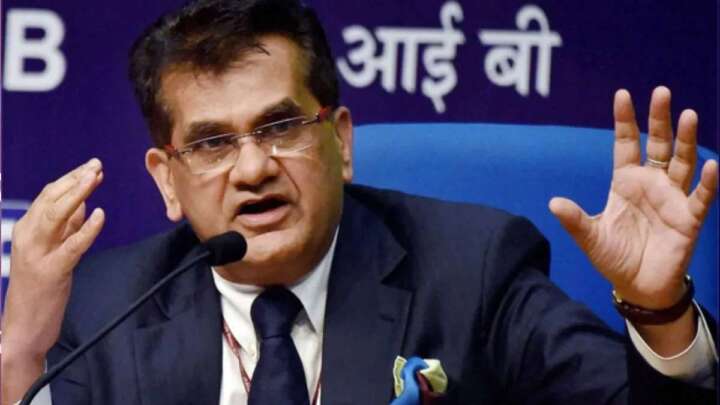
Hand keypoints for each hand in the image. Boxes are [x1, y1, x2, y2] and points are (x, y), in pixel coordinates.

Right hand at [1, 159, 104, 403]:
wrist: (23, 328)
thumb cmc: (40, 289)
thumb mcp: (52, 251)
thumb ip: (65, 228)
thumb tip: (84, 204)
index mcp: (26, 230)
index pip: (47, 196)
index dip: (70, 179)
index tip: (91, 167)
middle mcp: (27, 237)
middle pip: (50, 199)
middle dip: (74, 179)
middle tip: (96, 165)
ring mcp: (37, 254)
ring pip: (56, 215)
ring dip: (77, 194)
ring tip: (96, 178)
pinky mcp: (52, 272)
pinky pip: (71, 246)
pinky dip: (87, 229)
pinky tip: (101, 215)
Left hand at [549, 87, 717, 309]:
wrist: (638, 286)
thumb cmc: (614, 257)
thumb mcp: (590, 237)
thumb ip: (574, 220)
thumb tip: (553, 203)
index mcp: (625, 182)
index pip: (626, 144)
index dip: (625, 121)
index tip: (622, 94)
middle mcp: (651, 184)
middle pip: (658, 144)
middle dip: (659, 119)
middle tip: (661, 91)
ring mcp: (672, 198)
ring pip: (682, 162)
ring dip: (686, 139)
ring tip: (688, 114)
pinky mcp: (689, 218)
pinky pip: (700, 196)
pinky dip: (706, 181)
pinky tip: (711, 164)